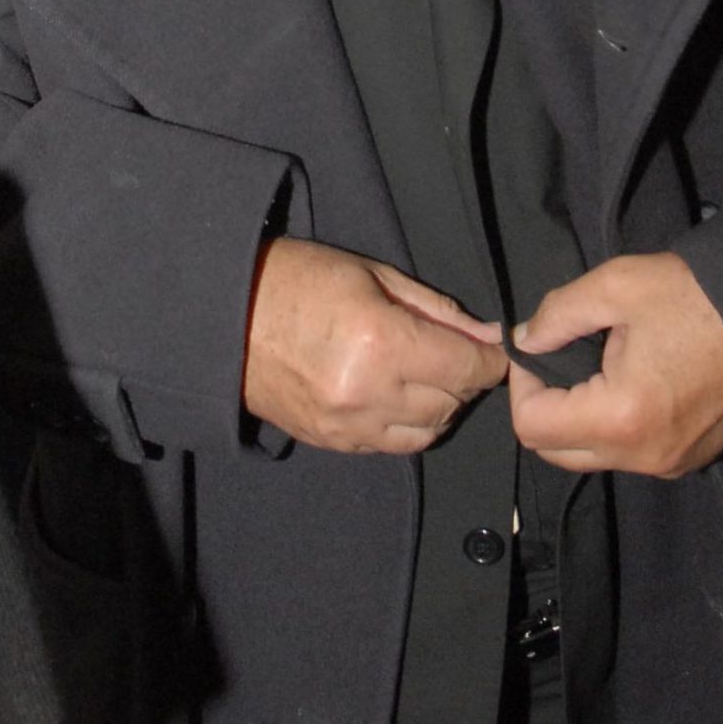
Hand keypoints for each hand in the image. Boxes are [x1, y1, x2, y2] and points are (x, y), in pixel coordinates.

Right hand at [243, 237, 504, 453]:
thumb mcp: (375, 276)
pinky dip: (407, 425)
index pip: (467, 368)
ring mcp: (347, 425)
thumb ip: (437, 311)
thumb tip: (487, 334)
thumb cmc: (300, 280)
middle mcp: (368, 393)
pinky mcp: (331, 442)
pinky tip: (397, 396)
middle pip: (452, 404)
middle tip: (459, 355)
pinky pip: (392, 447)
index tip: (497, 350)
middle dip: (466, 380)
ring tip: (428, 376)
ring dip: (440, 407)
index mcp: (382, 343)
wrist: (226, 317)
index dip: (491, 360)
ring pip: (427, 434)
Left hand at [508, 252, 722, 477]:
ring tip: (603, 361)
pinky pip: (632, 453)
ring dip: (583, 416)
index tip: (538, 346)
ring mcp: (672, 463)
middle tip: (563, 355)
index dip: (522, 383)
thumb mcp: (618, 285)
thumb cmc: (703, 296)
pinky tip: (635, 379)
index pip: (532, 427)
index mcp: (621, 418)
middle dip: (547, 406)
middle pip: (558, 453)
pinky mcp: (694, 458)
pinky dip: (617, 424)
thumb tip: (526, 339)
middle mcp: (645, 456)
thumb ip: (557, 314)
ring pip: (595, 455)